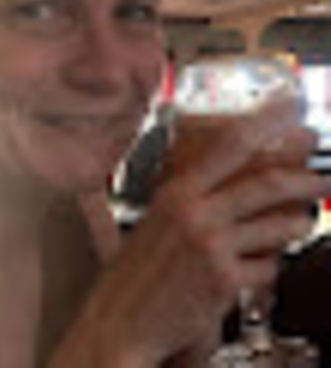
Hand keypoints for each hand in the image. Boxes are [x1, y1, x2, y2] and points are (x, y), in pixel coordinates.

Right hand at [52, 97, 330, 366]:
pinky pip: (269, 265)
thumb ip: (192, 198)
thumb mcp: (157, 220)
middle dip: (305, 179)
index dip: (267, 122)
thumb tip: (231, 181)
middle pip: (266, 184)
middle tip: (322, 177)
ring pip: (278, 226)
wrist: (119, 320)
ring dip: (298, 223)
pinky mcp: (225, 281)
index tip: (292, 109)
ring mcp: (212, 246)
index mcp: (175, 191)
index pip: (230, 145)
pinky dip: (270, 264)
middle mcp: (195, 213)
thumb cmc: (133, 272)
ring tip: (301, 222)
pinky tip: (259, 265)